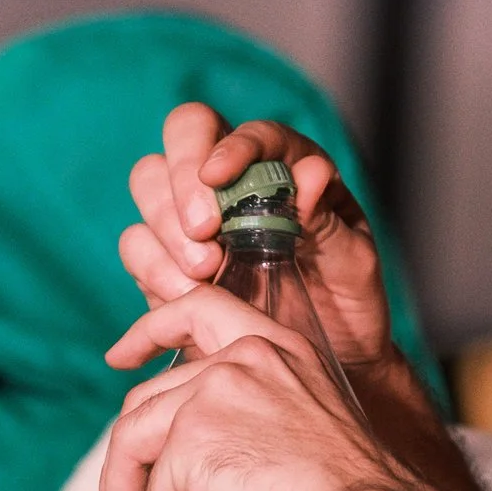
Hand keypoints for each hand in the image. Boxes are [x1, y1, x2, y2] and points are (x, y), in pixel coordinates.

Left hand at [97, 283, 399, 490]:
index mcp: (273, 347)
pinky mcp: (192, 445)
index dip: (148, 331)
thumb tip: (192, 462)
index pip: (196, 310)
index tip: (119, 356)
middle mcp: (239, 359)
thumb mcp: (304, 427)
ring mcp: (211, 397)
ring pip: (133, 451)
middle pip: (146, 404)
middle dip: (123, 468)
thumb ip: (251, 416)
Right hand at [120, 105, 395, 377]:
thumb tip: (309, 174)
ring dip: (167, 226)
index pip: (249, 133)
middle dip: (184, 179)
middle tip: (204, 231)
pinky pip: (137, 245)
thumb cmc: (348, 299)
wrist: (328, 358)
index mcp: (286, 164)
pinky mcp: (166, 258)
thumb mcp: (353, 261)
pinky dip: (153, 267)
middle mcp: (234, 178)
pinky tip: (186, 295)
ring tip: (204, 273)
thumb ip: (329, 219)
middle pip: (183, 135)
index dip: (230, 145)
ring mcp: (193, 214)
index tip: (217, 175)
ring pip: (149, 183)